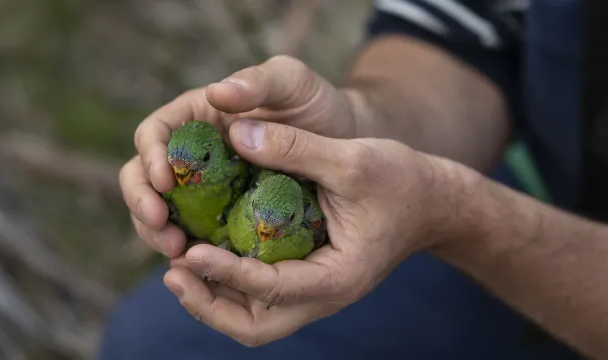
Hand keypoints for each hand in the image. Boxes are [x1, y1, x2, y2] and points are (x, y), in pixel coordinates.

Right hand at [121, 55, 363, 257]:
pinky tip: (199, 267)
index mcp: (196, 116)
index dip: (150, 157)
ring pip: (159, 214)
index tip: (163, 181)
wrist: (348, 144)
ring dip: (157, 234)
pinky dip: (189, 253)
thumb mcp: (292, 82)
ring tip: (176, 251)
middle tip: (161, 227)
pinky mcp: (221, 221)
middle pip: (141, 177)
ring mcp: (203, 191)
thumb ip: (259, 81)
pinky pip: (193, 239)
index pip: (153, 133)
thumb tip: (216, 93)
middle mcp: (191, 154)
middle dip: (142, 203)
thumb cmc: (317, 106)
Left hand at [162, 119, 476, 345]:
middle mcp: (324, 296)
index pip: (271, 288)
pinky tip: (201, 250)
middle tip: (173, 272)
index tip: (189, 252)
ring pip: (252, 317)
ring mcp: (314, 293)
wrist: (434, 201)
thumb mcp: (353, 158)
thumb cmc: (401, 179)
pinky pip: (259, 296)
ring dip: (212, 297)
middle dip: (209, 305)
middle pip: (254, 325)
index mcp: (337, 277)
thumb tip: (236, 132)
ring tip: (176, 264)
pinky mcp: (306, 279)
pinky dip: (227, 282)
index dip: (226, 273)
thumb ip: (296, 148)